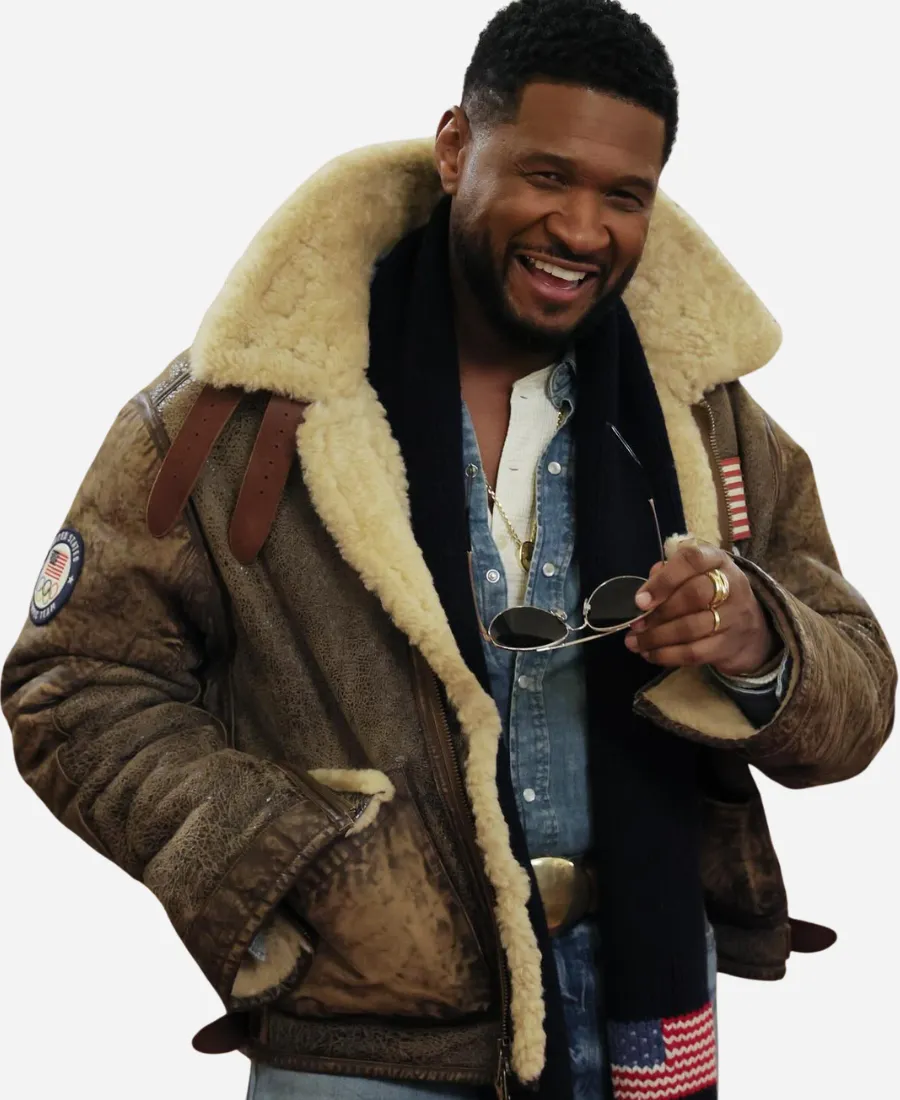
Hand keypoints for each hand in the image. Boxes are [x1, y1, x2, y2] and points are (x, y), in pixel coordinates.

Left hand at [624, 544, 778, 675]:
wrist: (749, 627)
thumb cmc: (710, 593)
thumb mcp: (694, 574)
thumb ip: (667, 575)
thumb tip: (644, 591)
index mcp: (717, 560)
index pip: (693, 560)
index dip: (664, 579)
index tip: (640, 599)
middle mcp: (731, 584)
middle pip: (694, 595)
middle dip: (659, 611)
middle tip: (636, 623)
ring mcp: (734, 617)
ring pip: (691, 627)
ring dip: (656, 637)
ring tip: (635, 642)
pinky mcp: (729, 645)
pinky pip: (694, 652)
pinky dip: (667, 655)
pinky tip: (650, 654)